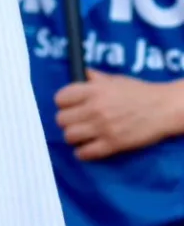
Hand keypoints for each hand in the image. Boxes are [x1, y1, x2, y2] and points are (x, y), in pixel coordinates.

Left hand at [55, 71, 183, 159]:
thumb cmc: (141, 92)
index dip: (63, 103)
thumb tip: (82, 73)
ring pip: (69, 136)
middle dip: (66, 120)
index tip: (69, 106)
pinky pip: (86, 153)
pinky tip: (87, 148)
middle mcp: (95, 108)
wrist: (165, 108)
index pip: (60, 98)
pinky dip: (83, 152)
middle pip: (61, 119)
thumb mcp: (116, 80)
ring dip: (73, 136)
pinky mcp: (113, 144)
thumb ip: (95, 78)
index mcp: (94, 90)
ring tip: (81, 135)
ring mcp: (103, 127)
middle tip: (75, 122)